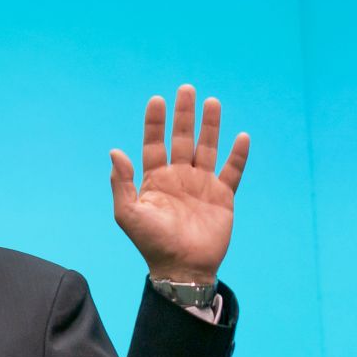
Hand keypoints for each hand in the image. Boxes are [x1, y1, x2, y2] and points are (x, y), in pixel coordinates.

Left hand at [109, 84, 248, 283]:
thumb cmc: (151, 243)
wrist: (182, 268)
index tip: (157, 100)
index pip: (154, 143)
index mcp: (155, 178)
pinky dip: (238, 155)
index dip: (155, 122)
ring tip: (212, 102)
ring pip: (207, 148)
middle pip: (182, 138)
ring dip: (210, 125)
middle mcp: (178, 177)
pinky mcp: (222, 196)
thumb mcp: (128, 213)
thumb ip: (122, 182)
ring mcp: (201, 185)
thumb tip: (115, 151)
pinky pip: (232, 171)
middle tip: (186, 89)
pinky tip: (241, 136)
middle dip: (184, 114)